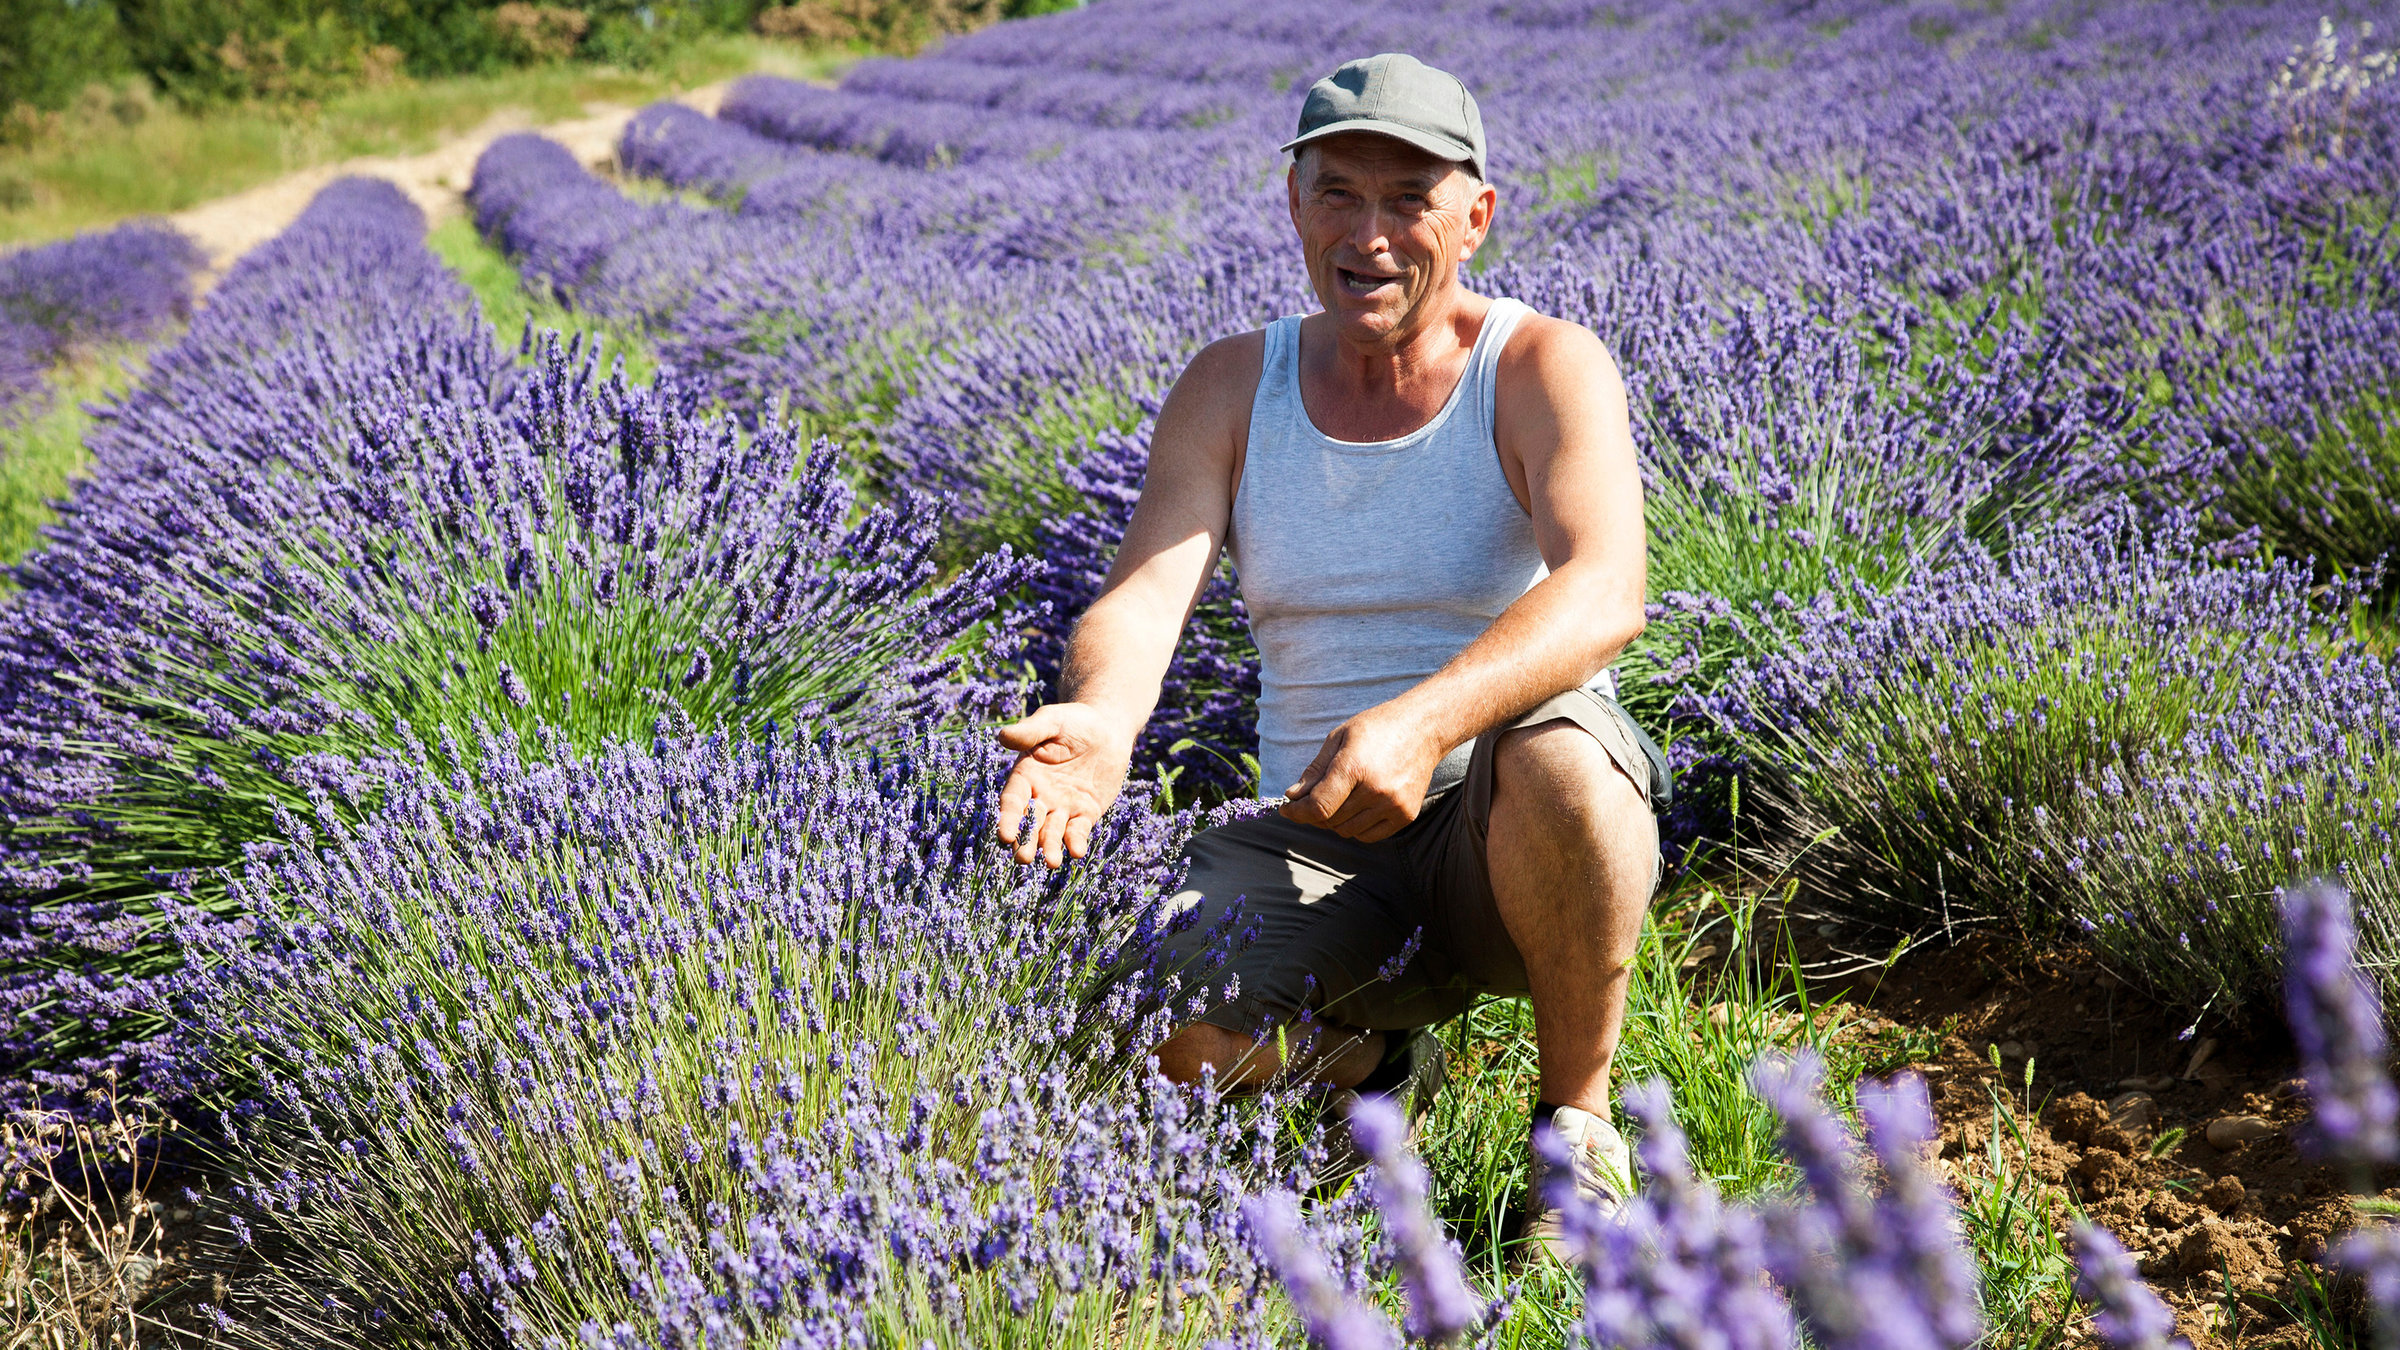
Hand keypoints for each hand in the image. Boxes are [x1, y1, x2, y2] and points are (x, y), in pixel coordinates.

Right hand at [995, 703, 1133, 867]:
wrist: (1107, 728)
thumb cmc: (1074, 720)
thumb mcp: (1052, 721)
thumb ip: (1030, 731)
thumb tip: (1003, 736)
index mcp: (1026, 776)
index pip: (1013, 802)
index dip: (1008, 819)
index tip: (1005, 836)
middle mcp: (1040, 796)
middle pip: (1030, 824)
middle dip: (1026, 842)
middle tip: (1023, 859)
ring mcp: (1063, 807)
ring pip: (1052, 833)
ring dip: (1050, 848)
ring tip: (1052, 862)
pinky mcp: (1085, 813)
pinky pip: (1078, 831)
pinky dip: (1076, 842)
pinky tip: (1077, 851)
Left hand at [1277, 704, 1443, 841]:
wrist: (1424, 728)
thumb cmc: (1378, 728)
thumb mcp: (1339, 738)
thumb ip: (1315, 771)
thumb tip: (1293, 796)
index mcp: (1354, 767)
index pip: (1318, 806)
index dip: (1297, 812)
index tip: (1287, 809)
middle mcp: (1376, 790)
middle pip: (1330, 820)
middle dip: (1314, 813)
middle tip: (1311, 799)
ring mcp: (1393, 805)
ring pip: (1347, 831)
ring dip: (1335, 820)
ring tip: (1338, 798)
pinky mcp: (1406, 815)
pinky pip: (1369, 836)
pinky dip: (1356, 827)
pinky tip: (1357, 807)